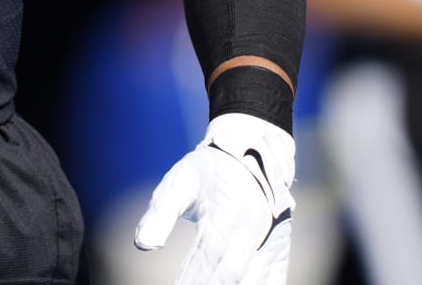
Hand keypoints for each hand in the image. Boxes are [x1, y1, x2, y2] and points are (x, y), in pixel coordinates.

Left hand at [133, 113, 294, 283]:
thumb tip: (143, 244)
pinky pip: (275, 279)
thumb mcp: (180, 182)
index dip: (191, 280)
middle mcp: (249, 231)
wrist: (252, 149)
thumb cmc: (207, 169)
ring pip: (256, 280)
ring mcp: (268, 241)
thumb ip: (160, 214)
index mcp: (223, 214)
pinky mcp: (279, 249)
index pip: (206, 258)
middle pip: (230, 275)